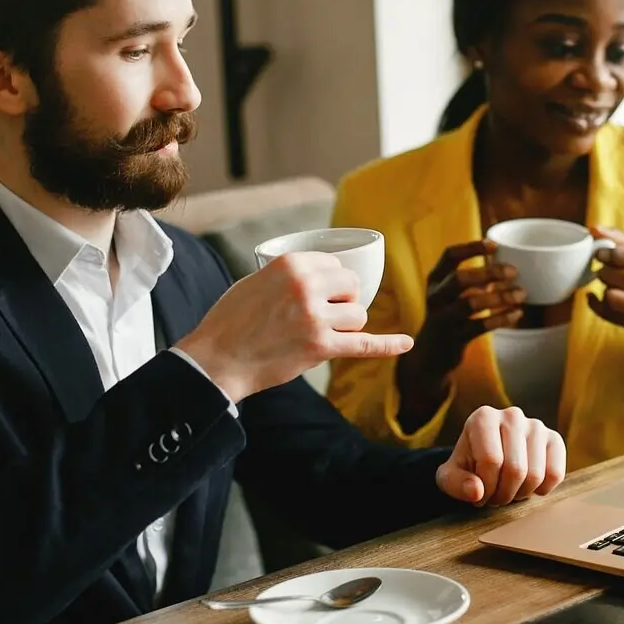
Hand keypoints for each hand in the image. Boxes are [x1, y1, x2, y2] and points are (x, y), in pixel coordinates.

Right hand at [178, 252, 411, 402]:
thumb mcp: (257, 281)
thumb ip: (289, 276)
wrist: (216, 359)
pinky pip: (364, 344)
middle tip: (323, 314)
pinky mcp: (321, 347)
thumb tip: (320, 276)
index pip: (335, 265)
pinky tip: (407, 343)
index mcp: (292, 264)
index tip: (321, 293)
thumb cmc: (231, 321)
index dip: (332, 282)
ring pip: (357, 316)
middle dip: (344, 301)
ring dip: (346, 325)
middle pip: (352, 288)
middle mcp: (307, 286)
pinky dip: (389, 345)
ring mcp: (316, 318)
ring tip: (321, 333)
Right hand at [408, 240, 524, 378]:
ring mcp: (443, 318)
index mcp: (434, 280)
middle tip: (513, 272)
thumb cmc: (447, 317)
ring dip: (500, 297)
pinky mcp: (454, 338)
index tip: (495, 246)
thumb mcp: (450, 295)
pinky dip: (502, 318)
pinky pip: (481, 326)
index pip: (450, 256)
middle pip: (460, 278)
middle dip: (489, 273)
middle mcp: (436, 297)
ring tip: (521, 294)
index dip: (472, 247)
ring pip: (471, 303)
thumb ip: (471, 280)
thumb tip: (505, 265)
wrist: (429, 356)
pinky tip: (517, 313)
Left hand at [436, 406, 565, 505]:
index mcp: (483, 417)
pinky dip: (542, 490)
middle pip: (515, 469)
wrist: (486, 458)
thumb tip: (476, 491)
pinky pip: (555, 474)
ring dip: (521, 494)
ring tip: (508, 491)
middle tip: (495, 498)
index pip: (491, 460)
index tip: (479, 494)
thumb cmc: (467, 467)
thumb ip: (457, 484)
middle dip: (503, 494)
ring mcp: (536, 425)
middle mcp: (512, 415)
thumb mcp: (450, 477)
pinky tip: (528, 487)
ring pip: (535, 474)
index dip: (486, 488)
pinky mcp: (554, 439)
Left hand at [586, 227, 623, 354]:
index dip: (604, 254)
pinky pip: (608, 314)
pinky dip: (599, 306)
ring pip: (610, 296)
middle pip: (612, 275)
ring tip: (611, 286)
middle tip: (605, 272)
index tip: (599, 255)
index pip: (620, 255)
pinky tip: (602, 300)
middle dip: (603, 273)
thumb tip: (593, 228)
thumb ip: (621, 241)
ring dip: (605, 290)